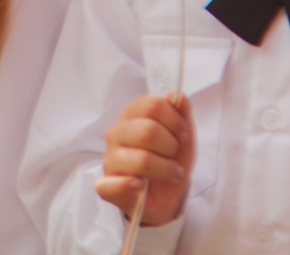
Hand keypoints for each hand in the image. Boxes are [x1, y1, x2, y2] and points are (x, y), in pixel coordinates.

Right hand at [95, 93, 195, 227]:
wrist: (166, 193)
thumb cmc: (170, 158)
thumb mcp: (182, 133)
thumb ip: (181, 111)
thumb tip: (175, 96)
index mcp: (132, 116)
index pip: (152, 105)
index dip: (174, 120)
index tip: (183, 134)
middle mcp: (117, 134)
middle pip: (147, 131)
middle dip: (171, 146)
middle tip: (175, 155)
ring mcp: (111, 160)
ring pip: (141, 160)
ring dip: (165, 169)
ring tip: (171, 173)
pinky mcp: (107, 187)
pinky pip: (110, 185)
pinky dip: (128, 186)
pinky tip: (140, 186)